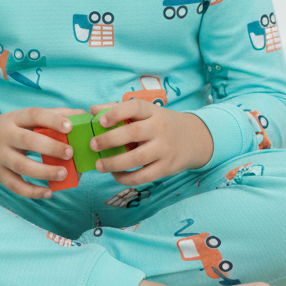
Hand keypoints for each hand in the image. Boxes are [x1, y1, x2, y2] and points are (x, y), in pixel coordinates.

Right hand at [0, 107, 87, 198]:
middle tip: (70, 153)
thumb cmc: (11, 128)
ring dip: (44, 172)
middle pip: (27, 141)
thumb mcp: (24, 118)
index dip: (52, 120)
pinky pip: (15, 185)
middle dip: (51, 147)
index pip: (33, 115)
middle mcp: (5, 136)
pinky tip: (49, 192)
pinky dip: (32, 191)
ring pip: (21, 166)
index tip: (70, 127)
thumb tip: (81, 114)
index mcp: (14, 118)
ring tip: (64, 173)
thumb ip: (52, 115)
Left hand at [88, 100, 212, 184]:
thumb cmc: (159, 124)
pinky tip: (115, 175)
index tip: (100, 121)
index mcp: (152, 111)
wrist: (193, 139)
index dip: (116, 113)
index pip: (134, 107)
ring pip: (137, 158)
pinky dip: (126, 178)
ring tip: (99, 165)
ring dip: (115, 163)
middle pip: (133, 133)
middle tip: (93, 145)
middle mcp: (159, 128)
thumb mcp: (146, 112)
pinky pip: (143, 176)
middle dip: (110, 140)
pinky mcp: (166, 168)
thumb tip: (92, 110)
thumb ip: (117, 109)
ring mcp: (164, 149)